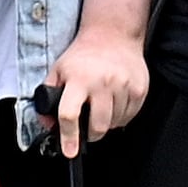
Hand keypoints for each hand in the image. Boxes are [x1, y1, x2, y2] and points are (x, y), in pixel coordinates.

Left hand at [44, 24, 149, 150]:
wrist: (113, 35)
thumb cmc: (83, 55)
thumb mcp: (58, 71)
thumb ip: (48, 98)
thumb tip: (48, 124)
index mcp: (79, 79)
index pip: (70, 114)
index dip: (68, 136)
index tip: (70, 150)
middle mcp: (103, 83)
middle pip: (98, 125)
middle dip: (91, 135)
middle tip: (87, 130)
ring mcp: (124, 85)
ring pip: (115, 123)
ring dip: (106, 124)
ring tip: (100, 108)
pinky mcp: (139, 89)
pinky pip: (130, 116)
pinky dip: (120, 117)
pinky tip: (113, 104)